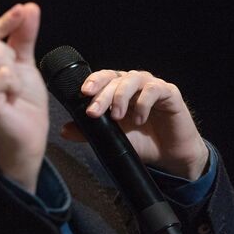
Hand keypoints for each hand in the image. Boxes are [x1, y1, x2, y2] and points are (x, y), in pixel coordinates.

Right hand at [0, 3, 48, 192]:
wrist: (28, 135)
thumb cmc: (22, 101)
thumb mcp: (24, 62)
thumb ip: (23, 35)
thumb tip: (28, 6)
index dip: (5, 22)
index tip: (24, 10)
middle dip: (12, 59)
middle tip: (12, 81)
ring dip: (14, 75)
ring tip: (10, 92)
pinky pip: (2, 74)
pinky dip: (14, 86)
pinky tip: (9, 100)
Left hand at [60, 70, 208, 180]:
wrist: (169, 155)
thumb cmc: (141, 141)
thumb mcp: (111, 139)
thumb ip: (89, 133)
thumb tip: (64, 130)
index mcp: (118, 89)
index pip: (103, 78)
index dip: (93, 82)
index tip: (83, 93)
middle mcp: (133, 83)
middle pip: (115, 80)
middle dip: (102, 95)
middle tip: (93, 113)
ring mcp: (151, 86)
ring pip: (133, 79)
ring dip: (121, 96)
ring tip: (117, 116)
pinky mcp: (169, 93)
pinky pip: (154, 89)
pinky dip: (144, 102)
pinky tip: (139, 118)